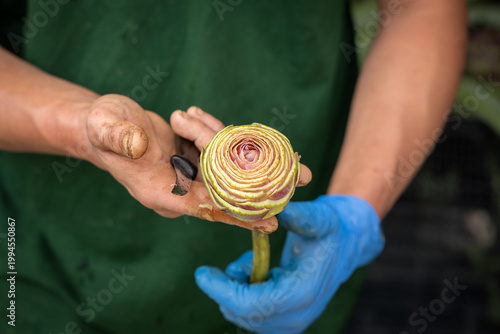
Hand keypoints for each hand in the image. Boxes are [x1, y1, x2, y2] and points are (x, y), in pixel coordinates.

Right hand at [82, 94, 310, 231]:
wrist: (106, 123)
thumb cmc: (102, 127)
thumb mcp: (106, 127)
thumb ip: (120, 138)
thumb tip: (140, 144)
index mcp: (161, 192)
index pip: (205, 208)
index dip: (237, 213)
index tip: (270, 218)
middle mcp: (181, 189)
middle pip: (227, 195)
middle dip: (263, 190)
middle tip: (301, 181)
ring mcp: (190, 175)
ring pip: (230, 176)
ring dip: (261, 168)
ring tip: (295, 159)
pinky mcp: (195, 160)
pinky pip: (223, 157)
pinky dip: (242, 149)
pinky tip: (264, 139)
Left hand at [195, 195, 384, 332]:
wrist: (348, 245)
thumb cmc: (332, 229)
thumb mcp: (319, 217)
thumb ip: (299, 216)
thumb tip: (273, 208)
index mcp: (301, 292)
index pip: (251, 304)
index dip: (222, 290)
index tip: (202, 273)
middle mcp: (297, 314)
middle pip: (244, 314)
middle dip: (225, 289)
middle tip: (217, 266)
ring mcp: (293, 320)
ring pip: (246, 316)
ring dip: (235, 291)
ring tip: (246, 262)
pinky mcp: (288, 318)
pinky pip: (254, 315)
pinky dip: (245, 295)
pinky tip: (255, 272)